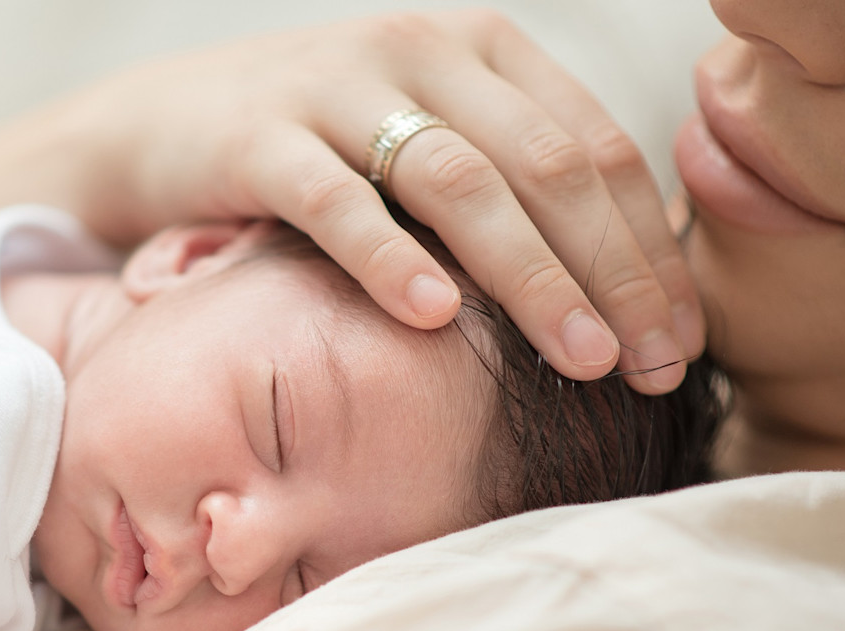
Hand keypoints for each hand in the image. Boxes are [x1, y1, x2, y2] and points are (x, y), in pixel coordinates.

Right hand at [75, 11, 701, 392]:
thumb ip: (509, 188)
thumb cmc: (319, 153)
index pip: (596, 149)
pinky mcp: (259, 135)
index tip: (680, 343)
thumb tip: (619, 289)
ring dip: (529, 276)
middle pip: (546, 167)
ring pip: (459, 182)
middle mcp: (422, 52)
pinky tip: (431, 317)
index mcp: (483, 51)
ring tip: (578, 359)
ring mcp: (338, 87)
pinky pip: (336, 201)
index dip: (650, 249)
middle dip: (612, 273)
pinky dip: (389, 258)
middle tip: (652, 366)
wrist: (165, 125)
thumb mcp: (424, 147)